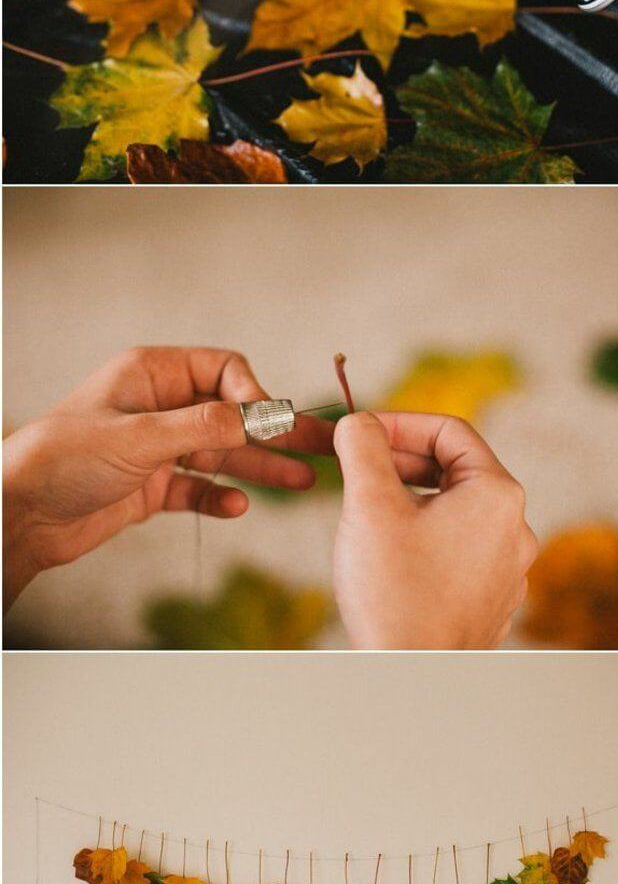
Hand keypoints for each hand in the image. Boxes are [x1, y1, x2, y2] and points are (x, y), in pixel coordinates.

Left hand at [3, 347, 332, 607]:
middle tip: (322, 447)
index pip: (223, 370)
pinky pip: (198, 488)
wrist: (20, 513)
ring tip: (303, 481)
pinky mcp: (150, 487)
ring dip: (259, 467)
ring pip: (222, 453)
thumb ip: (202, 426)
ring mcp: (156, 448)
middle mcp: (159, 407)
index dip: (253, 394)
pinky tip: (237, 507)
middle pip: (232, 413)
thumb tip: (259, 415)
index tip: (270, 422)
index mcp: (152, 374)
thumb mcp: (138, 436)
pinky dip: (219, 498)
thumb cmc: (62, 458)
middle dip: (275, 431)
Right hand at [332, 410, 536, 648]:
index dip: (400, 424)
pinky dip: (426, 540)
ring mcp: (508, 568)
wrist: (412, 676)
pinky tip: (391, 557)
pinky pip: (460, 551)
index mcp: (497, 494)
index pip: (450, 432)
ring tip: (369, 515)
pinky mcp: (493, 600)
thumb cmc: (395, 592)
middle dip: (402, 464)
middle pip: (456, 471)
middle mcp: (516, 529)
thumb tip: (358, 421)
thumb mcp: (370, 504)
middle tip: (357, 470)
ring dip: (412, 502)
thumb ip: (364, 447)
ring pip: (456, 513)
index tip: (361, 432)